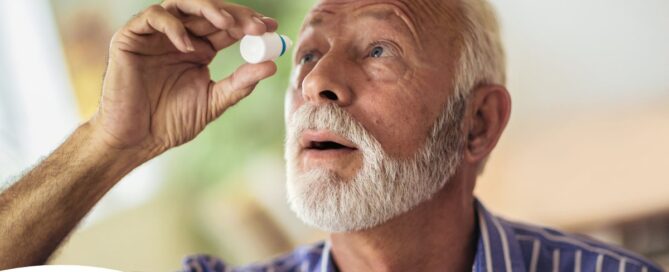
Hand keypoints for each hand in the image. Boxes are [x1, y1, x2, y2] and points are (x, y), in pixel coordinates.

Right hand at [90, 0, 277, 157]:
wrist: (135, 140)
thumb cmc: (170, 123)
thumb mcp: (213, 101)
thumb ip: (240, 84)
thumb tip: (272, 66)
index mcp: (199, 49)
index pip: (227, 27)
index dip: (249, 23)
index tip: (271, 28)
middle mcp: (180, 37)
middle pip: (210, 11)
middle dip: (236, 15)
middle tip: (257, 26)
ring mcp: (155, 35)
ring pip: (183, 4)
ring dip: (209, 9)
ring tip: (230, 24)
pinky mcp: (131, 37)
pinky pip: (154, 17)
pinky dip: (174, 27)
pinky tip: (190, 47)